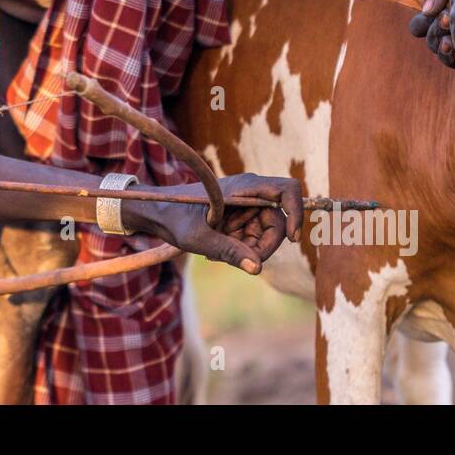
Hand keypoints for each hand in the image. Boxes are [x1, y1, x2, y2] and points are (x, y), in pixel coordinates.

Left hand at [132, 174, 303, 273]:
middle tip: (241, 259)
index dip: (296, 212)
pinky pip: (253, 235)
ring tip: (218, 252)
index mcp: (244, 187)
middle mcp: (250, 193)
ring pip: (265, 232)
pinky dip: (241, 246)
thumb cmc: (175, 219)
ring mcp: (246, 204)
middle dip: (264, 244)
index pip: (287, 190)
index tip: (290, 238)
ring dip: (249, 247)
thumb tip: (258, 267)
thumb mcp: (200, 238)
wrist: (158, 213)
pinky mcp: (240, 216)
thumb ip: (229, 252)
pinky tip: (217, 249)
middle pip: (278, 220)